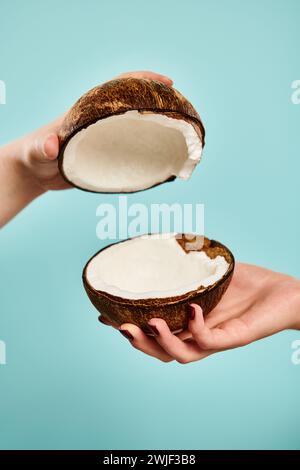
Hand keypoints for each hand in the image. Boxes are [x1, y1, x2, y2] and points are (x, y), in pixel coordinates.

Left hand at [19, 70, 172, 191]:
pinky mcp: (106, 155)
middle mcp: (101, 120)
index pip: (119, 86)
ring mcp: (105, 137)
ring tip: (182, 135)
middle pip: (135, 103)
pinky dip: (149, 153)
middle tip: (184, 110)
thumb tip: (52, 145)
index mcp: (88, 110)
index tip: (167, 84)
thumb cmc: (33, 155)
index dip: (144, 80)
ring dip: (159, 127)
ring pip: (137, 127)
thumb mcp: (36, 150)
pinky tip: (162, 162)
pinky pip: (132, 149)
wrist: (34, 172)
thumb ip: (43, 146)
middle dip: (159, 102)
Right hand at [99, 263, 299, 362]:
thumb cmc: (250, 282)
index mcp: (189, 323)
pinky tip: (191, 307)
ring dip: (159, 342)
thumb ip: (190, 265)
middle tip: (118, 325)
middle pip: (160, 350)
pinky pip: (208, 341)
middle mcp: (199, 335)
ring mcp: (216, 339)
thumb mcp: (212, 272)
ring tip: (146, 324)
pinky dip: (195, 326)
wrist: (286, 292)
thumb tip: (165, 243)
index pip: (154, 332)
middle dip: (136, 342)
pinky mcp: (234, 337)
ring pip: (180, 355)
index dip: (129, 329)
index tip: (104, 315)